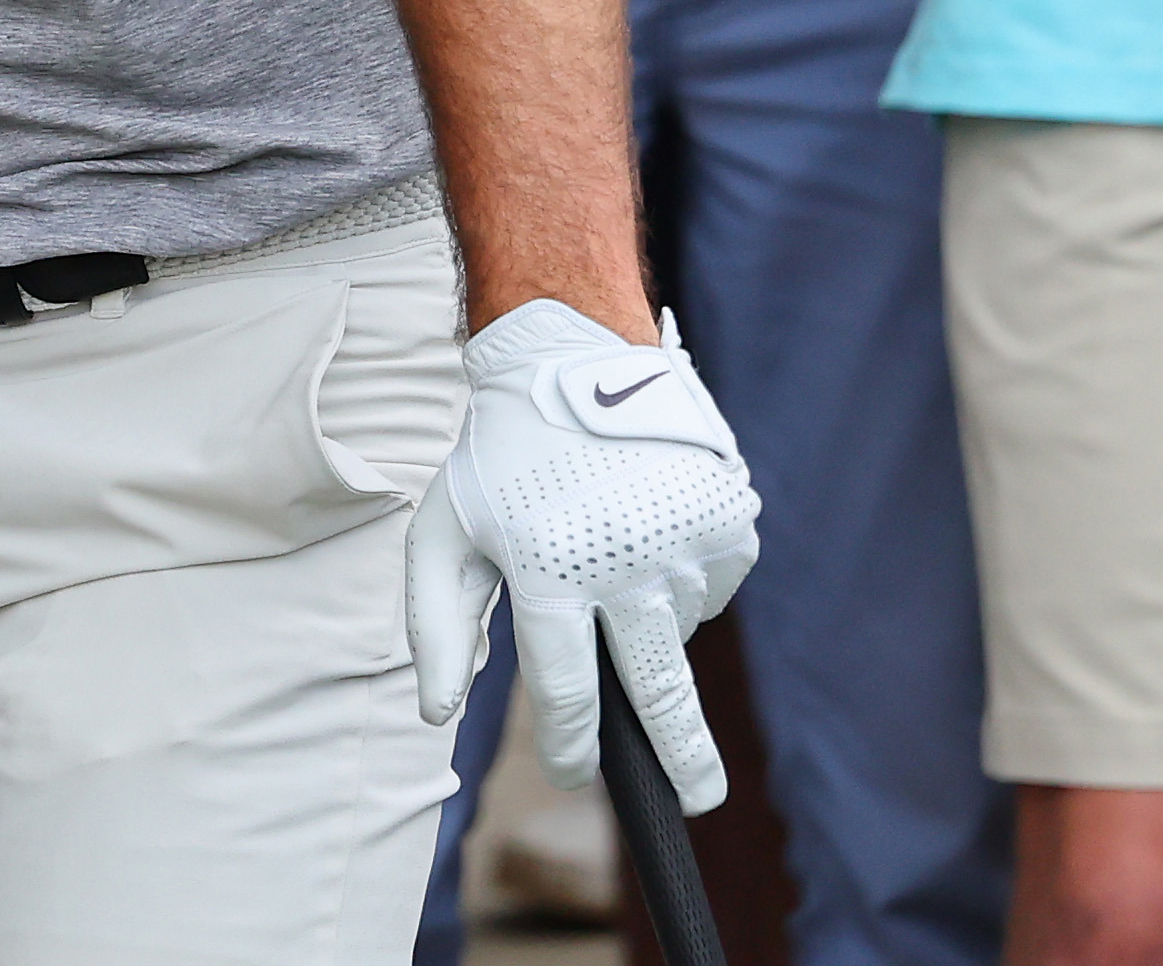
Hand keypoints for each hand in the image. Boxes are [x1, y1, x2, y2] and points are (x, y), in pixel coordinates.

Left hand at [409, 301, 759, 805]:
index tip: (573, 771)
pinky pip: (708, 589)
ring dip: (645, 622)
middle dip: (679, 761)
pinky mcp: (728, 524)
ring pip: (675, 630)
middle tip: (696, 803)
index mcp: (550, 570)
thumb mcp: (444, 533)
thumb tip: (436, 715)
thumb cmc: (500, 459)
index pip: (568, 693)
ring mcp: (685, 543)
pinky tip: (646, 532)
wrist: (574, 359)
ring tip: (608, 551)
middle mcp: (627, 563)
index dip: (569, 747)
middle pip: (659, 695)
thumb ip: (434, 627)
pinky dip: (679, 582)